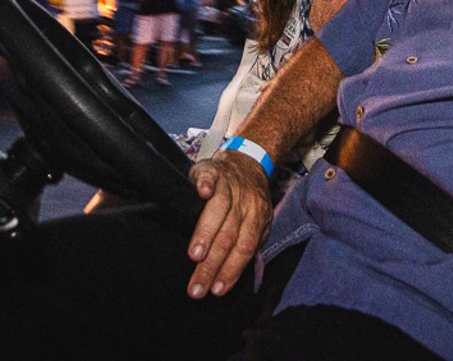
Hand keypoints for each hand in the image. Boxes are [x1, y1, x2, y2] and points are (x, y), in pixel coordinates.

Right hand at [185, 151, 271, 297]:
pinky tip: (201, 193)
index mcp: (256, 218)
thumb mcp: (256, 221)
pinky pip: (210, 175)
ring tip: (195, 254)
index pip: (245, 248)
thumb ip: (248, 244)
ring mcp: (230, 185)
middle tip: (196, 287)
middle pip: (229, 236)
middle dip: (212, 265)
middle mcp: (245, 203)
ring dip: (207, 232)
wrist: (247, 162)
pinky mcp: (214, 169)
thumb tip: (232, 275)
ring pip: (220, 209)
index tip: (216, 290)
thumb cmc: (248, 198)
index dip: (231, 270)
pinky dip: (205, 184)